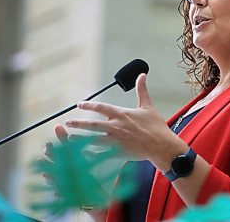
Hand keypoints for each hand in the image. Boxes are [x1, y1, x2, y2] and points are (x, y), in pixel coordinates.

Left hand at [65, 74, 186, 169]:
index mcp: (122, 114)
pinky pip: (100, 154)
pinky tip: (81, 155)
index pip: (101, 107)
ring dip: (79, 139)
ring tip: (68, 138)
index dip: (89, 105)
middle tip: (67, 122)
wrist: (161, 145)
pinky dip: (90, 154)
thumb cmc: (156, 126)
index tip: (79, 105)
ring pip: (92, 139)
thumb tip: (142, 74)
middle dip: (78, 123)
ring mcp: (115, 140)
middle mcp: (116, 126)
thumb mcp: (148, 106)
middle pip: (92, 124)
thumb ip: (142, 90)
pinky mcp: (117, 152)